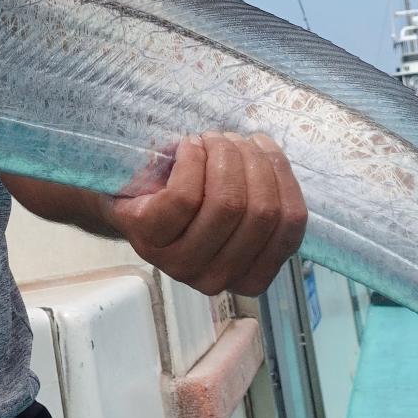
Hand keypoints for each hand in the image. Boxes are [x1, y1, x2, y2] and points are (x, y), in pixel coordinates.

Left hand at [103, 132, 306, 296]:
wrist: (127, 198)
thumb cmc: (186, 197)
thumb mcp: (232, 203)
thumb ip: (261, 194)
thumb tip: (270, 156)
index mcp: (249, 275)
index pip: (290, 225)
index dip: (282, 176)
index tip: (262, 148)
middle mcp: (218, 278)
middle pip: (260, 212)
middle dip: (251, 161)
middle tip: (231, 139)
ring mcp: (181, 264)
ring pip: (226, 203)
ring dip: (223, 156)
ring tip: (210, 139)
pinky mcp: (149, 240)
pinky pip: (185, 196)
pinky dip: (192, 160)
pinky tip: (188, 147)